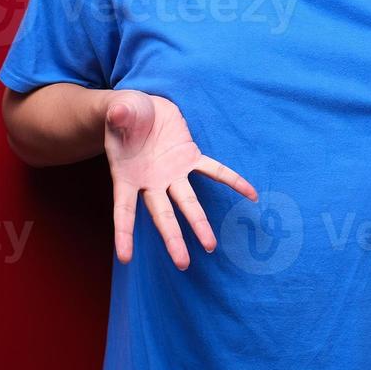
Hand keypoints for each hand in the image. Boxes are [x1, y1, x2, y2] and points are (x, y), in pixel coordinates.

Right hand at [102, 89, 257, 268]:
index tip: (125, 257)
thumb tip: (118, 112)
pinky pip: (214, 171)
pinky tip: (252, 195)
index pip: (124, 210)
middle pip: (162, 215)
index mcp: (127, 177)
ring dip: (199, 223)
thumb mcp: (119, 111)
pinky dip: (233, 181)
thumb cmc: (124, 114)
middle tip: (183, 263)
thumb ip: (119, 114)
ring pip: (188, 202)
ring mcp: (173, 172)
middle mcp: (151, 182)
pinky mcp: (190, 157)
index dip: (125, 233)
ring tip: (210, 246)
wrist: (139, 106)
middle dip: (173, 238)